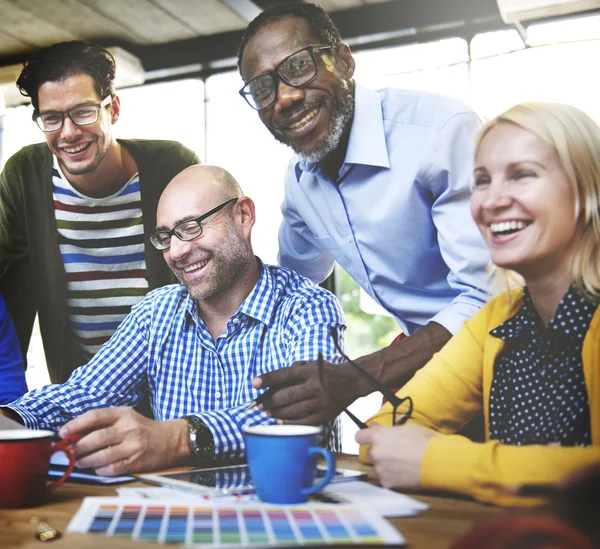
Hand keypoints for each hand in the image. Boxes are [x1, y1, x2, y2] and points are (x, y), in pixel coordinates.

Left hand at [58, 407, 190, 475]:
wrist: (171, 440)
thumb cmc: (144, 429)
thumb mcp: (127, 418)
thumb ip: (104, 423)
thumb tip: (75, 434)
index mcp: (123, 414)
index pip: (94, 416)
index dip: (75, 425)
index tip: (63, 433)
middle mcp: (128, 428)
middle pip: (94, 439)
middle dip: (77, 448)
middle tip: (70, 452)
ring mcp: (133, 446)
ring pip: (100, 456)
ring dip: (85, 461)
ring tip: (80, 462)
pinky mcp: (136, 462)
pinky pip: (110, 469)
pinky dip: (99, 470)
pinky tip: (97, 468)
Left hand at [252, 360, 361, 424]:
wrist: (352, 381)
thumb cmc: (326, 372)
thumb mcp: (311, 365)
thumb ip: (294, 371)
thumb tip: (274, 383)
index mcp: (310, 371)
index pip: (285, 374)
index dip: (268, 379)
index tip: (254, 383)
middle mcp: (315, 386)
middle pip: (287, 395)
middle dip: (270, 401)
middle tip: (260, 405)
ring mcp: (321, 401)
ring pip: (294, 409)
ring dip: (277, 412)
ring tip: (268, 412)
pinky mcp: (326, 415)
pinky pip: (304, 421)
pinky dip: (290, 422)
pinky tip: (281, 421)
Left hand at [355, 423, 434, 489]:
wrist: (435, 462)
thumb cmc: (422, 441)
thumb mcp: (405, 428)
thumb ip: (386, 429)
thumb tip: (373, 426)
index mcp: (378, 437)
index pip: (359, 436)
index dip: (365, 438)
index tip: (372, 439)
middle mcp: (375, 453)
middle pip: (370, 453)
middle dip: (379, 452)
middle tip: (395, 453)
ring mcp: (380, 469)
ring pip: (378, 467)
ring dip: (385, 466)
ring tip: (403, 465)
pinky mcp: (386, 483)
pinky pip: (385, 479)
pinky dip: (392, 477)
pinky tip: (404, 475)